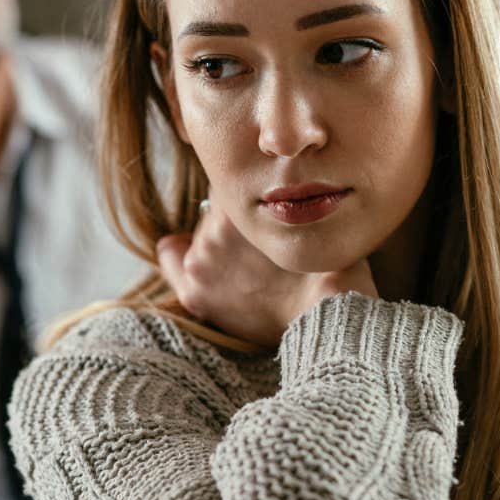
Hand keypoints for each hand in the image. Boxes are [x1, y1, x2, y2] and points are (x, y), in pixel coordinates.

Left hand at [156, 199, 376, 346]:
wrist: (324, 317)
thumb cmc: (327, 267)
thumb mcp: (311, 213)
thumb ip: (285, 195)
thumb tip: (277, 181)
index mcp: (241, 207)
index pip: (233, 181)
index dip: (253, 193)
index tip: (264, 206)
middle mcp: (212, 232)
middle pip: (217, 209)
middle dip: (235, 220)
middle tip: (258, 244)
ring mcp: (200, 263)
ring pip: (201, 231)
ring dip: (218, 241)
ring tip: (247, 264)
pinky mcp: (194, 292)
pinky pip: (172, 254)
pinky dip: (181, 252)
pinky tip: (204, 261)